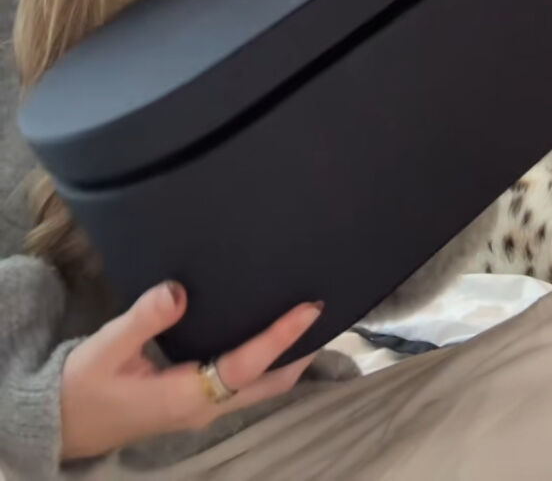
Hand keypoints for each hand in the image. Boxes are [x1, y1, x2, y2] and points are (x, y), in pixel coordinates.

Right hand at [61, 281, 321, 459]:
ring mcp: (204, 409)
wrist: (63, 422)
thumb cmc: (83, 385)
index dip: (280, 337)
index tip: (310, 308)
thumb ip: (142, 319)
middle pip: (270, 383)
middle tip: (327, 310)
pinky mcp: (197, 402)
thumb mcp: (106, 348)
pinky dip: (268, 360)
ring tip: (310, 319)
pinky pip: (245, 383)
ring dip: (290, 358)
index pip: (246, 364)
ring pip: (262, 386)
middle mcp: (205, 406)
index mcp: (186, 395)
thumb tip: (178, 290)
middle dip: (303, 352)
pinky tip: (270, 334)